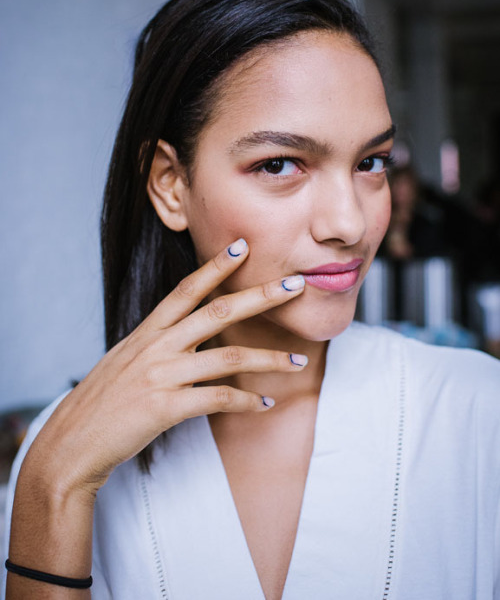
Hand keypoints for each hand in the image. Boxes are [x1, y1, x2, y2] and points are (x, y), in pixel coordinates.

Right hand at [23, 239, 305, 498]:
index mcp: (147, 332)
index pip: (186, 289)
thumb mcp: (126, 361)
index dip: (215, 267)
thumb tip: (186, 334)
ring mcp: (161, 375)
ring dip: (269, 359)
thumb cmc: (102, 403)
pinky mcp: (165, 407)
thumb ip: (157, 344)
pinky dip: (246, 401)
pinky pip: (218, 398)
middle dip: (260, 296)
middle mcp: (156, 346)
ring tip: (299, 362)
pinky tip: (265, 404)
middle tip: (295, 286)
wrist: (71, 444)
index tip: (242, 246)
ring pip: (228, 357)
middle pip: (217, 312)